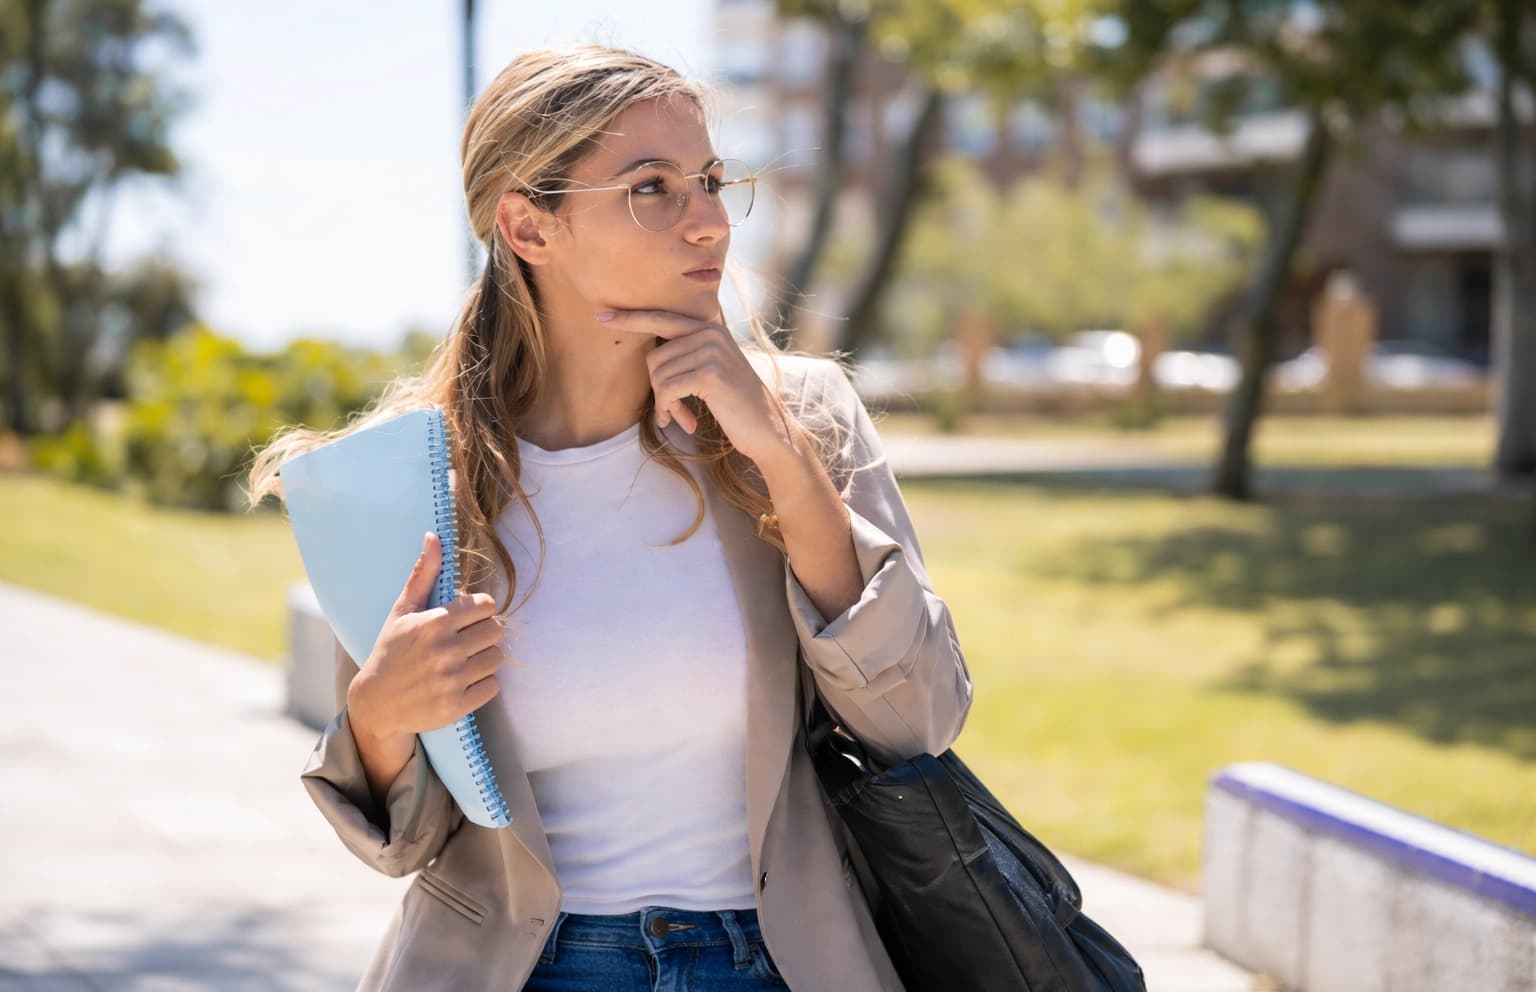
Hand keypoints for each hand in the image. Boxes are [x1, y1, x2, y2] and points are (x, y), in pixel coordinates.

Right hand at [347, 531, 508, 738]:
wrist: (377, 703)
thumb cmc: (391, 651)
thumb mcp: (402, 611)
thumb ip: (423, 574)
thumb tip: (434, 536)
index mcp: (436, 622)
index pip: (486, 604)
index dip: (478, 609)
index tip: (465, 617)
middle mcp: (447, 650)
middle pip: (496, 629)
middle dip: (483, 632)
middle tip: (466, 639)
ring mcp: (453, 679)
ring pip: (497, 657)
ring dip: (485, 658)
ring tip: (464, 660)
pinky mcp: (459, 705)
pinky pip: (493, 685)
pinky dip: (483, 683)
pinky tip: (463, 681)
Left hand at [599, 307, 803, 467]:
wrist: (766, 430)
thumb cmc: (735, 404)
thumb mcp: (712, 371)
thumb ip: (687, 355)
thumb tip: (651, 359)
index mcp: (710, 327)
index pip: (661, 318)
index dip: (631, 319)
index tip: (602, 316)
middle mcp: (710, 332)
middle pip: (655, 356)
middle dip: (657, 388)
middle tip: (670, 411)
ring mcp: (711, 350)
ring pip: (659, 375)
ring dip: (664, 403)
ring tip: (678, 418)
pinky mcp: (709, 374)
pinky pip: (667, 390)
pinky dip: (669, 409)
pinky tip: (683, 422)